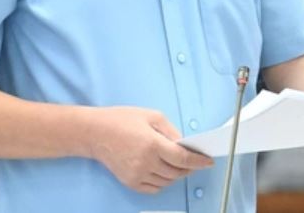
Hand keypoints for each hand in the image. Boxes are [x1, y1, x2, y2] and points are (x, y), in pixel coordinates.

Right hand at [89, 106, 213, 193]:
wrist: (94, 133)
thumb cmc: (121, 120)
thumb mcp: (151, 116)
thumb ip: (171, 130)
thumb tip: (184, 144)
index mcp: (152, 144)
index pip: (182, 158)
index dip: (199, 161)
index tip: (208, 161)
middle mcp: (146, 162)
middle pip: (177, 172)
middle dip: (189, 167)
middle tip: (193, 160)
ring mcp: (137, 175)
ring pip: (167, 182)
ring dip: (176, 175)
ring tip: (177, 164)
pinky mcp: (130, 182)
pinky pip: (154, 188)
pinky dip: (163, 182)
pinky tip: (163, 171)